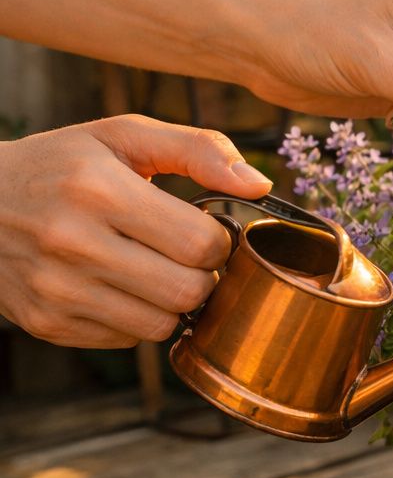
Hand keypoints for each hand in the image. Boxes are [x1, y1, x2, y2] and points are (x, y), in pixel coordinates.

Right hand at [0, 115, 270, 347]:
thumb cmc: (59, 165)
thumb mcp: (121, 136)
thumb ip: (198, 149)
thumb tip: (258, 184)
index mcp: (98, 190)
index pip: (201, 244)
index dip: (217, 240)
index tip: (202, 229)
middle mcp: (72, 243)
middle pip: (189, 292)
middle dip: (202, 276)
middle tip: (185, 256)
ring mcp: (56, 290)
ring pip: (163, 326)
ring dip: (172, 302)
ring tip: (152, 270)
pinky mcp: (47, 323)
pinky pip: (127, 340)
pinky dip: (136, 318)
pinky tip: (117, 286)